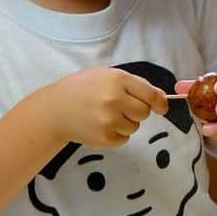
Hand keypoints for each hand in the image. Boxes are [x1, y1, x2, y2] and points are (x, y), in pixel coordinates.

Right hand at [40, 67, 169, 148]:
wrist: (55, 109)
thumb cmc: (82, 89)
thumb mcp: (107, 76)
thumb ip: (135, 84)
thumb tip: (161, 98)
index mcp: (117, 80)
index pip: (150, 94)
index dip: (159, 102)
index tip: (162, 107)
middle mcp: (114, 100)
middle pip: (144, 112)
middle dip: (137, 111)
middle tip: (121, 107)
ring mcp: (109, 120)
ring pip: (135, 126)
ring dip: (126, 122)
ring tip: (107, 115)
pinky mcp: (104, 138)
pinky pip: (123, 138)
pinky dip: (117, 134)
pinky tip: (101, 125)